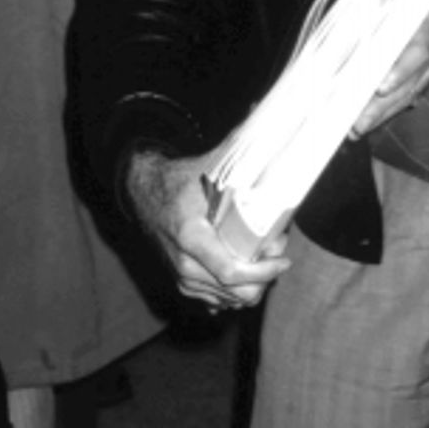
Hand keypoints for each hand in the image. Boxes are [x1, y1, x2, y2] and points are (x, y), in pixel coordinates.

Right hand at [125, 147, 289, 310]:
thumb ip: (240, 153)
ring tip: (266, 257)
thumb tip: (272, 127)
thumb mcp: (208, 168)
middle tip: (278, 254)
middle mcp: (184, 264)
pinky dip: (238, 291)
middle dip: (265, 277)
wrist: (144, 194)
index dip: (264, 271)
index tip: (284, 260)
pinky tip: (249, 272)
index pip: (231, 271)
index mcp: (190, 237)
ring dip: (254, 283)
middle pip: (236, 292)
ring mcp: (182, 278)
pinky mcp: (184, 284)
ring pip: (230, 299)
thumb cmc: (179, 181)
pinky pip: (219, 300)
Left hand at [351, 0, 428, 136]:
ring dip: (381, 114)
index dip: (401, 70)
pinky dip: (389, 110)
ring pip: (408, 95)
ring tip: (355, 130)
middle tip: (357, 123)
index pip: (418, 50)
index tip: (381, 86)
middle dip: (382, 106)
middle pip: (409, 83)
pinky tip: (368, 123)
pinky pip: (410, 95)